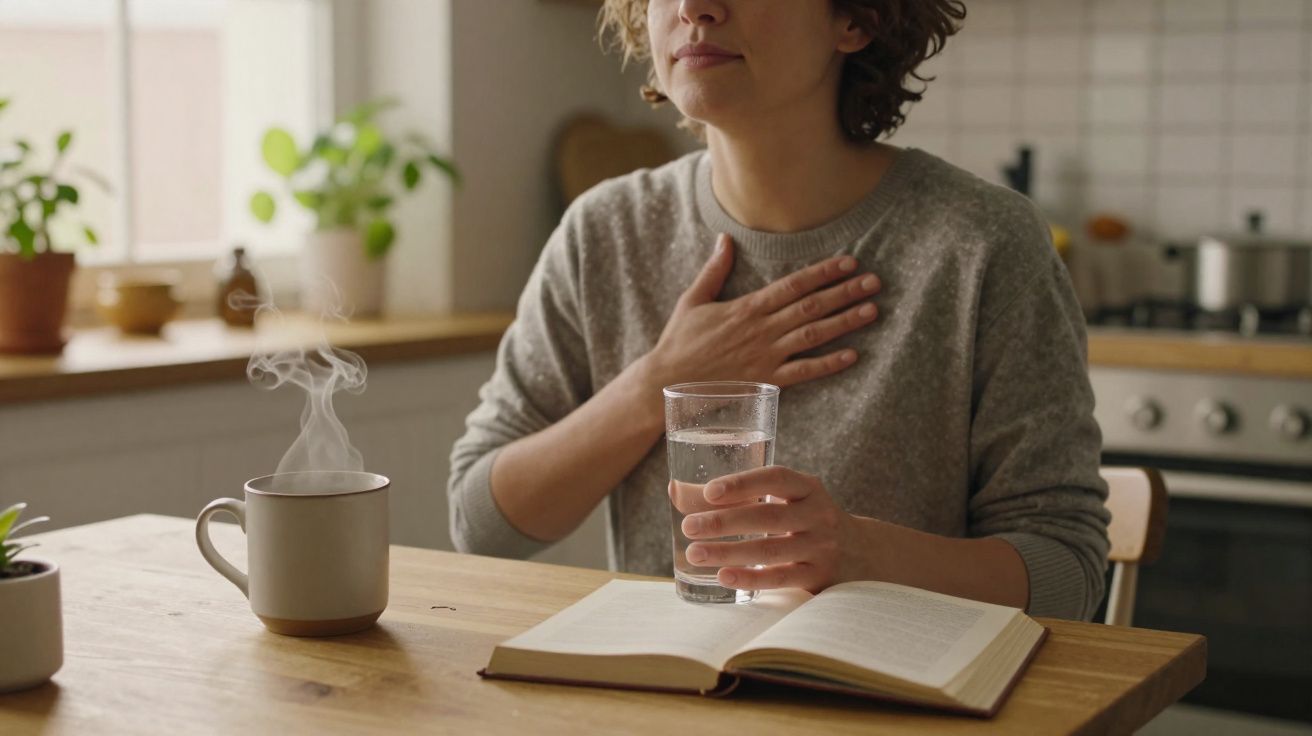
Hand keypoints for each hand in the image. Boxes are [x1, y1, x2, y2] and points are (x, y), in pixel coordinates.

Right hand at [643, 233, 880, 390]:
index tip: (849, 262)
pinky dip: (829, 364)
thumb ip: (714, 270)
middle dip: (846, 292)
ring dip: (845, 322)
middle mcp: (762, 329)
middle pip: (812, 306)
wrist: (667, 382)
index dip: (824, 272)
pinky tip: (852, 356)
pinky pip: (804, 372)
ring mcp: (766, 356)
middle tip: (874, 282)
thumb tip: (725, 239)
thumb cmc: (680, 341)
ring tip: (872, 311)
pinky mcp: (766, 380)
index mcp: (747, 307)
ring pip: (814, 335)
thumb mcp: (694, 300)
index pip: (794, 284)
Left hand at [680, 466, 864, 593]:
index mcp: (807, 488)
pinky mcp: (819, 577)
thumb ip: (734, 496)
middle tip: (689, 526)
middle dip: (725, 522)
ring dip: (729, 552)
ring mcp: (821, 547)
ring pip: (770, 550)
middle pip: (768, 517)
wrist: (863, 554)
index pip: (776, 478)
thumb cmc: (804, 520)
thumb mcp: (782, 500)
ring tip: (694, 553)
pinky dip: (750, 578)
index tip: (710, 492)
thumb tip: (675, 491)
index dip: (743, 483)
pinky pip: (781, 578)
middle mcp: (818, 515)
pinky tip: (723, 577)